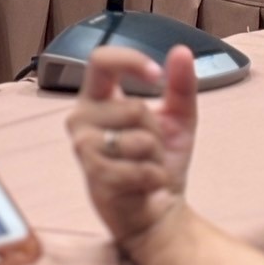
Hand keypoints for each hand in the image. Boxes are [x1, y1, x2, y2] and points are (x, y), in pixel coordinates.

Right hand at [67, 44, 197, 264]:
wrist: (156, 213)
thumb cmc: (159, 160)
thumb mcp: (177, 119)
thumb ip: (181, 85)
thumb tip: (182, 51)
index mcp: (97, 96)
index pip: (100, 60)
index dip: (130, 61)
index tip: (157, 75)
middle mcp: (81, 117)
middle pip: (135, 107)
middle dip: (156, 132)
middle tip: (150, 149)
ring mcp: (84, 148)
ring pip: (139, 139)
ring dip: (156, 157)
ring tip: (145, 167)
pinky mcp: (94, 177)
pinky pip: (140, 169)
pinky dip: (154, 178)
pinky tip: (145, 186)